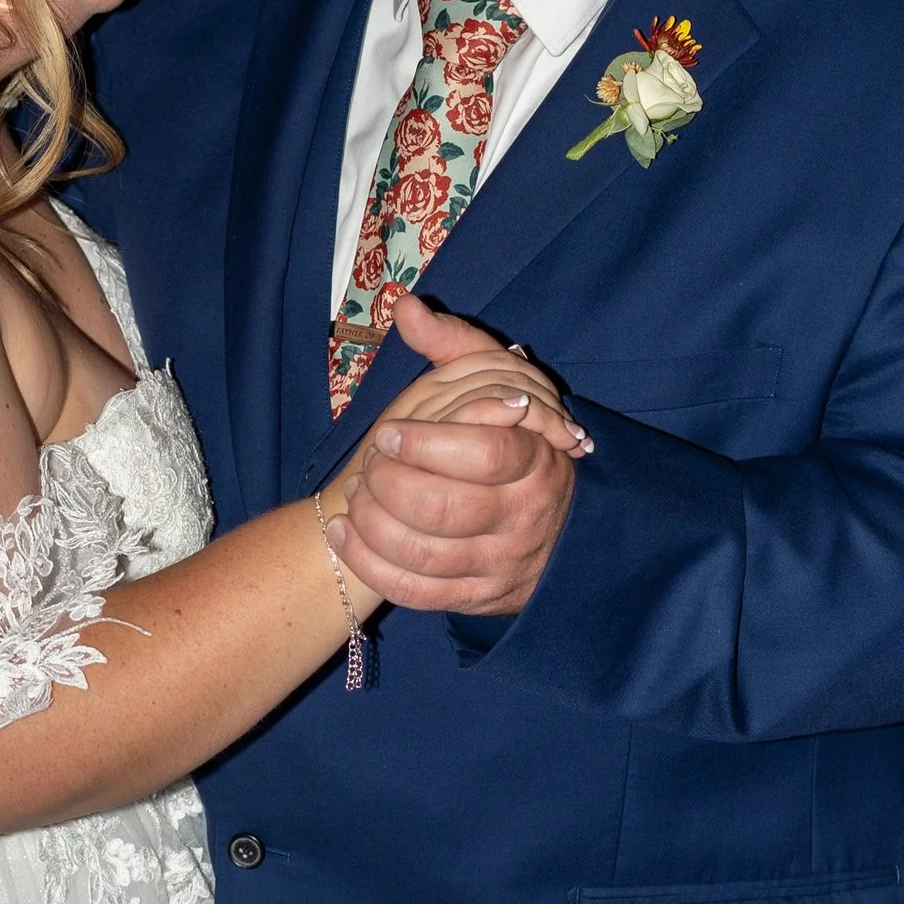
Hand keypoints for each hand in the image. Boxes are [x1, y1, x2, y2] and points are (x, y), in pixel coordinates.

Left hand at [321, 293, 587, 619]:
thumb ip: (456, 344)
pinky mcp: (477, 597)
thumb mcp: (499, 386)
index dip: (425, 443)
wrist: (558, 529)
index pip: (484, 454)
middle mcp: (524, 517)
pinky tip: (345, 532)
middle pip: (443, 508)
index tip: (387, 432)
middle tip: (368, 465)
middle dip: (389, 485)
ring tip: (354, 495)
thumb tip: (405, 305)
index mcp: (537, 462)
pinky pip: (416, 590)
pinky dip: (370, 564)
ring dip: (373, 523)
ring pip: (424, 553)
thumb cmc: (516, 445)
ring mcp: (500, 563)